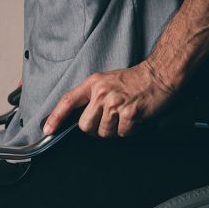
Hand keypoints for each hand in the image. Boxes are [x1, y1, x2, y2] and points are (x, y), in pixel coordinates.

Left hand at [42, 60, 177, 137]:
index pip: (68, 101)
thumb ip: (91, 97)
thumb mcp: (106, 81)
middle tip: (108, 121)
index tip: (48, 130)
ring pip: (103, 132)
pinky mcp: (130, 112)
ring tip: (123, 116)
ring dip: (114, 130)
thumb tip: (80, 118)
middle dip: (95, 129)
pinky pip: (122, 133)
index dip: (55, 117)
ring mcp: (115, 102)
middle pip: (85, 126)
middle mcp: (101, 93)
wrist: (160, 73)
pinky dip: (128, 130)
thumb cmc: (133, 80)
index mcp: (93, 84)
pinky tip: (134, 118)